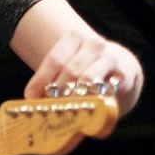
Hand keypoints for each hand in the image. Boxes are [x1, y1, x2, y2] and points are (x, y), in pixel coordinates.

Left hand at [24, 29, 142, 132]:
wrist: (122, 66)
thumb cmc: (87, 68)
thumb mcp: (71, 66)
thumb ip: (53, 82)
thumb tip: (32, 103)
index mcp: (74, 38)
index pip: (54, 60)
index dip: (40, 80)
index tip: (31, 98)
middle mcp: (93, 44)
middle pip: (70, 71)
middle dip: (57, 93)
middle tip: (49, 111)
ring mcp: (110, 58)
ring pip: (87, 80)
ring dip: (74, 99)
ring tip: (65, 113)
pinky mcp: (124, 76)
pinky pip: (106, 92)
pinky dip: (94, 107)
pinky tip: (87, 116)